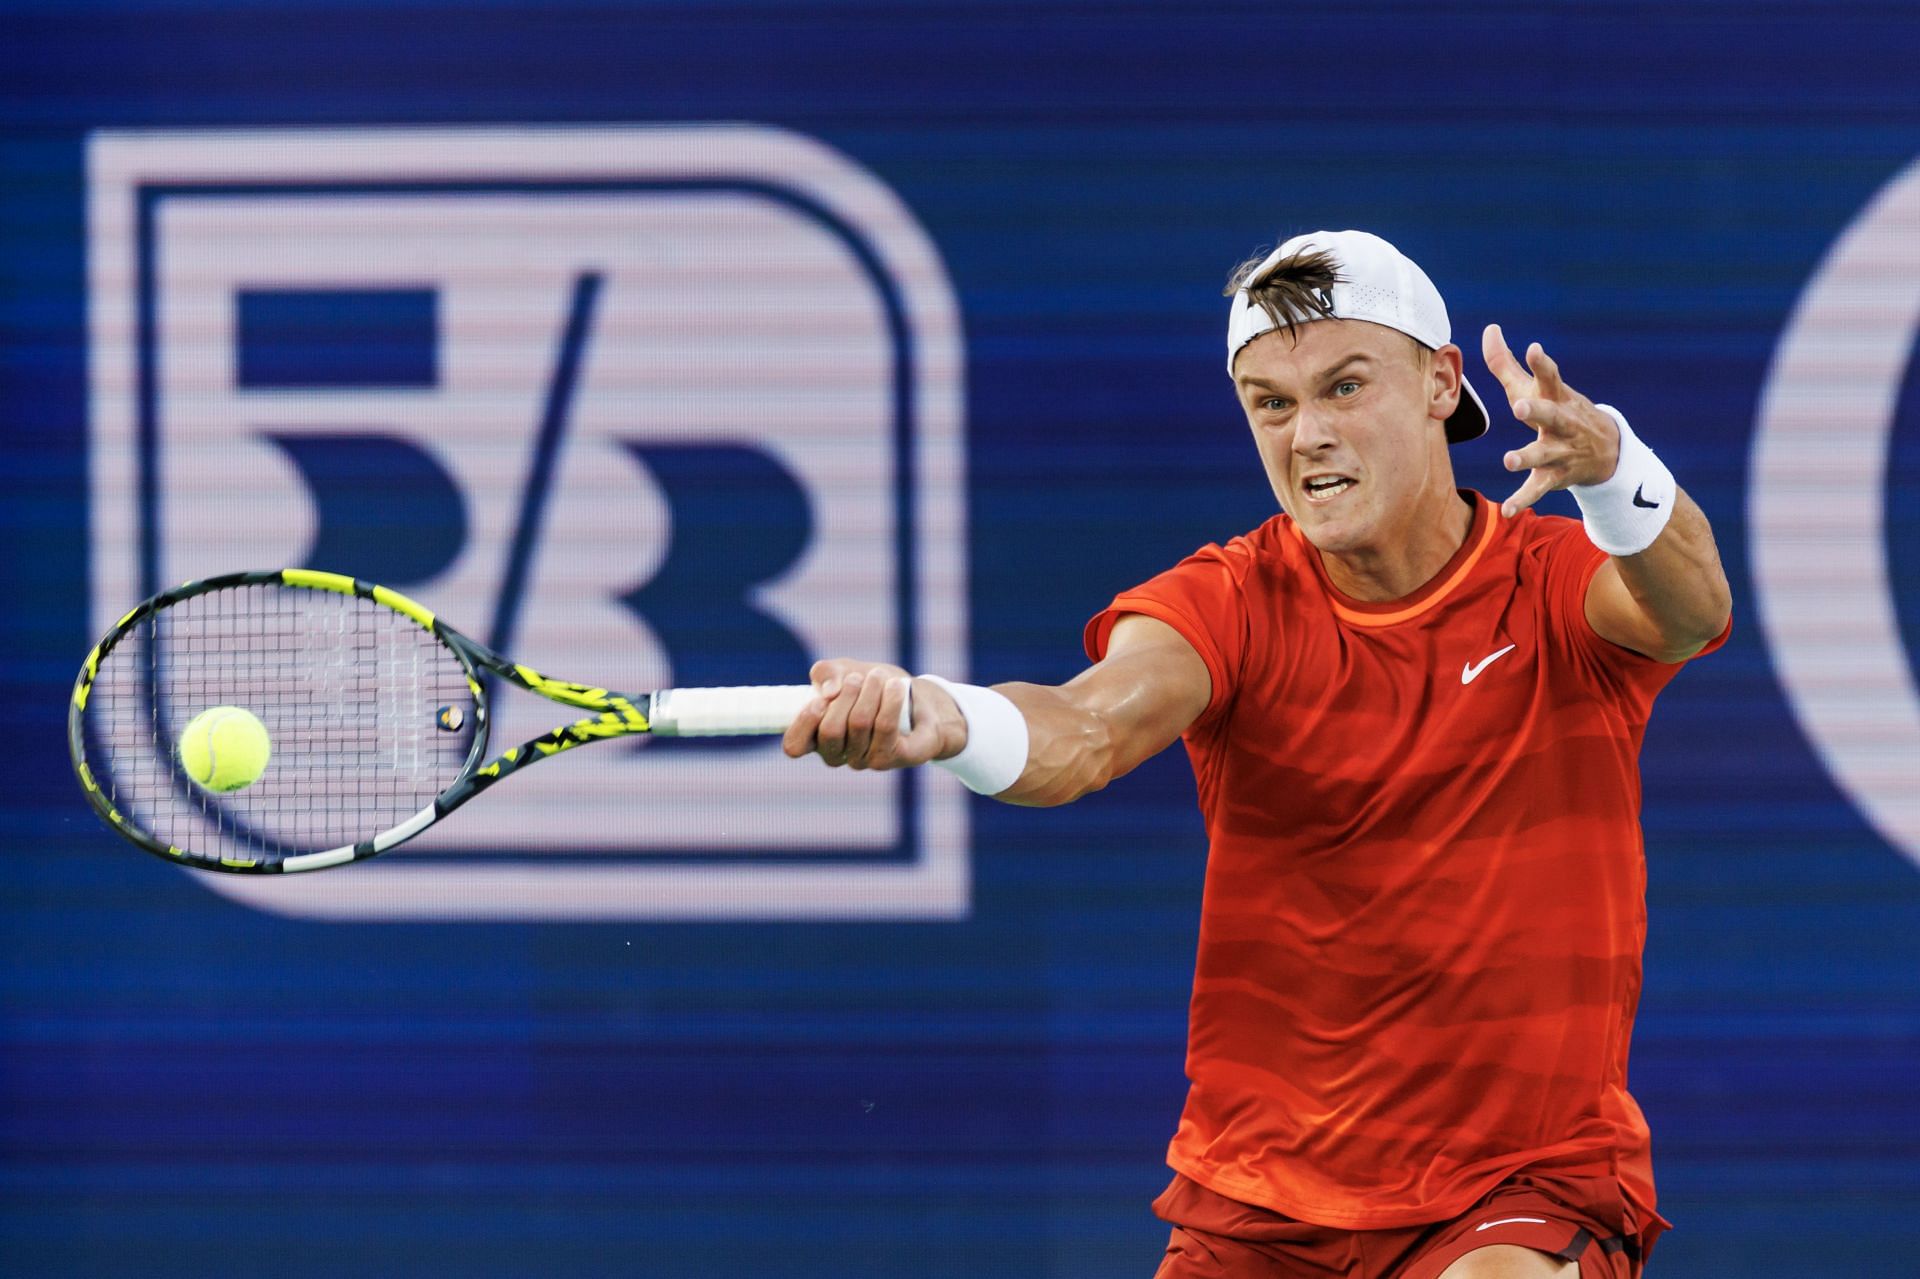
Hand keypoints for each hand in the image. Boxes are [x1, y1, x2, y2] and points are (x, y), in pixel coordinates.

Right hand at [781, 658, 966, 769]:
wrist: (914, 698)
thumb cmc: (870, 686)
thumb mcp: (842, 670)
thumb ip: (825, 673)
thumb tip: (829, 691)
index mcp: (817, 737)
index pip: (794, 745)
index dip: (803, 724)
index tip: (819, 700)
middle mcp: (837, 755)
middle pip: (830, 731)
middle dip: (845, 696)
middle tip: (858, 678)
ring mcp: (864, 760)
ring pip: (859, 724)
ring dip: (869, 692)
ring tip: (879, 676)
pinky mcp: (891, 758)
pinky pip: (885, 728)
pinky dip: (889, 701)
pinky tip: (895, 686)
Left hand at [1481, 324, 1622, 516]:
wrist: (1607, 450)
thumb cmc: (1559, 409)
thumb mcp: (1538, 387)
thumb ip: (1507, 362)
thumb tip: (1490, 329)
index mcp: (1557, 397)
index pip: (1551, 376)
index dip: (1542, 363)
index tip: (1534, 349)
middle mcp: (1561, 423)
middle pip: (1551, 415)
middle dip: (1537, 411)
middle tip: (1520, 407)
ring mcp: (1560, 451)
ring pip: (1544, 455)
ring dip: (1527, 457)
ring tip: (1509, 460)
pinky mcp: (1555, 476)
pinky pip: (1537, 489)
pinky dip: (1523, 500)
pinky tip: (1508, 511)